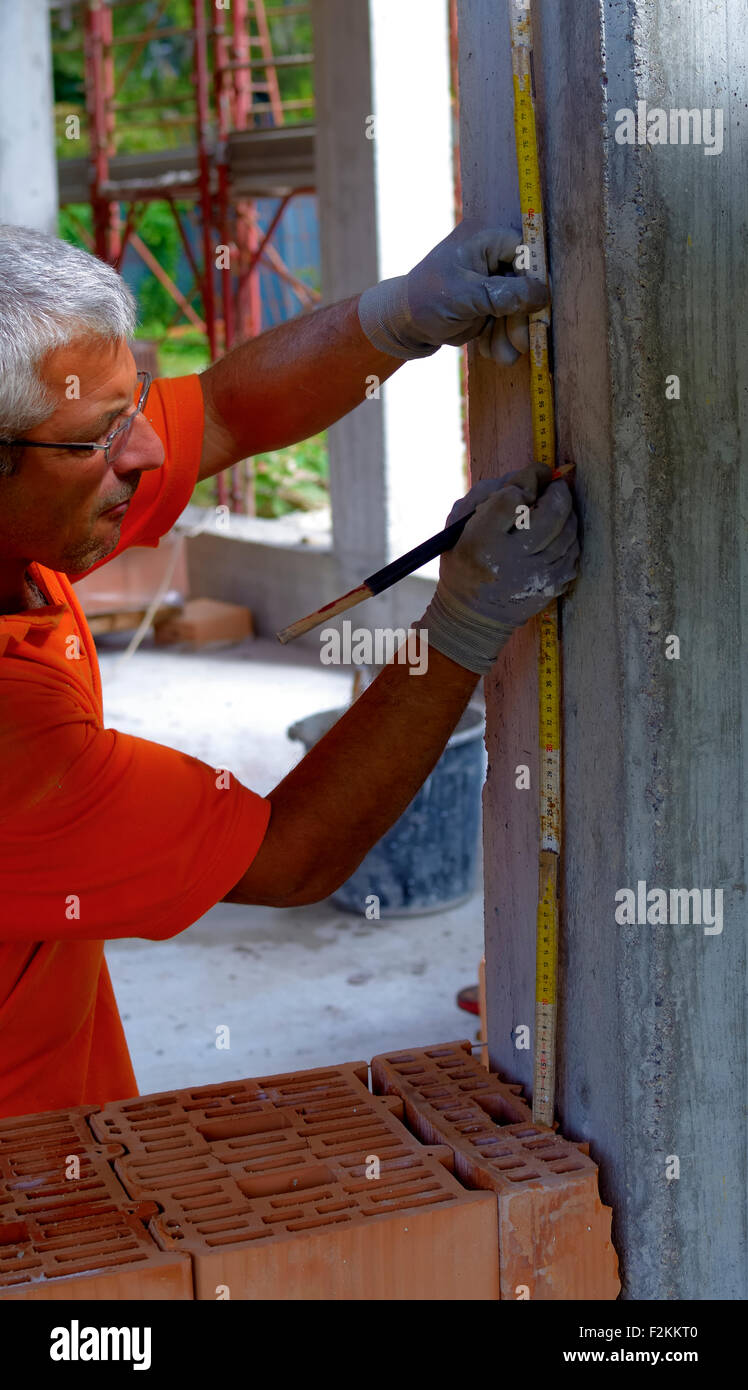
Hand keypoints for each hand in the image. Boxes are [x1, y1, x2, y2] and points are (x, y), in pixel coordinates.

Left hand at [357, 219, 548, 363]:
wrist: (402, 325)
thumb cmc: (426, 299)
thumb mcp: (465, 296)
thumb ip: (504, 294)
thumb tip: (543, 294)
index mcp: (488, 242)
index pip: (528, 254)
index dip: (535, 282)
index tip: (538, 308)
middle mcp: (494, 261)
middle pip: (527, 287)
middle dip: (522, 319)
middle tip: (520, 344)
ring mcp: (493, 286)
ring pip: (519, 310)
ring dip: (511, 336)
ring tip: (499, 355)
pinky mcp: (490, 308)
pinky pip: (507, 325)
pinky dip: (500, 340)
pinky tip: (487, 350)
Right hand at [420, 462, 579, 673]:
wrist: (474, 615)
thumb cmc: (466, 560)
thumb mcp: (461, 523)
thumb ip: (491, 493)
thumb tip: (531, 475)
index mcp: (482, 540)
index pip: (513, 497)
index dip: (528, 479)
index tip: (532, 475)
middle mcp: (511, 559)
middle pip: (552, 512)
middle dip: (557, 491)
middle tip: (553, 485)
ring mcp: (537, 575)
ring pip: (568, 530)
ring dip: (566, 513)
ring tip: (554, 508)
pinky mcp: (553, 586)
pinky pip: (573, 551)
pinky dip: (568, 537)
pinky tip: (556, 535)